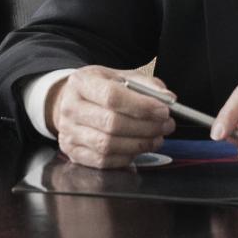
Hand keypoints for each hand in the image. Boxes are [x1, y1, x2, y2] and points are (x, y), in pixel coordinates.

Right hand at [47, 65, 175, 168]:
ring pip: (108, 145)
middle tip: (166, 125)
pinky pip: (104, 161)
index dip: (141, 106)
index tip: (163, 110)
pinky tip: (138, 147)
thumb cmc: (99, 89)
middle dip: (146, 127)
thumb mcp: (119, 76)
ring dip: (139, 144)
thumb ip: (145, 85)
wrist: (71, 101)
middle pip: (111, 123)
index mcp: (81, 83)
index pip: (112, 96)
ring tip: (156, 137)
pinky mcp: (73, 153)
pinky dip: (126, 157)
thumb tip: (167, 99)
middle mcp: (70, 108)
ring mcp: (69, 133)